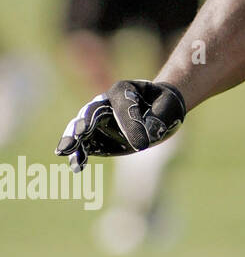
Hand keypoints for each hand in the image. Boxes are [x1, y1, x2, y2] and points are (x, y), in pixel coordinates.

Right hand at [56, 80, 186, 171]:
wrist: (160, 110)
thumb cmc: (164, 104)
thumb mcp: (167, 108)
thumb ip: (156, 120)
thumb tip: (144, 140)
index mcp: (123, 90)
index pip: (124, 106)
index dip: (131, 124)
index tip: (143, 145)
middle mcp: (105, 104)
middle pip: (91, 112)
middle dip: (85, 123)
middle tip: (80, 132)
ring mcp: (99, 121)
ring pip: (81, 129)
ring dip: (73, 140)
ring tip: (65, 150)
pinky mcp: (97, 138)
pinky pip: (85, 145)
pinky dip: (79, 154)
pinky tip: (77, 166)